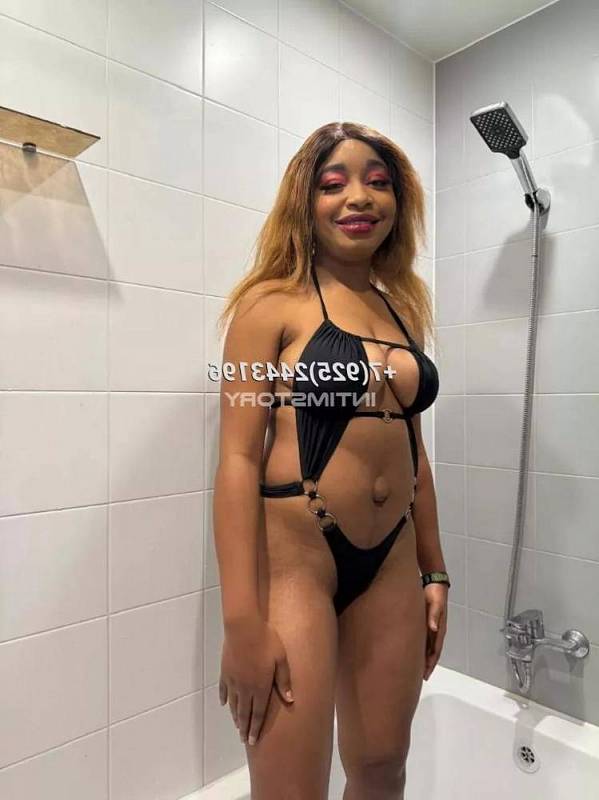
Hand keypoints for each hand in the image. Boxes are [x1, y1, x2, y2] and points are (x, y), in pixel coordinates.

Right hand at [219, 616, 293, 745]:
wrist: (243, 627)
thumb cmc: (266, 641)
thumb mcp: (281, 659)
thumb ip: (284, 680)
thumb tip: (290, 699)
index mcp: (260, 687)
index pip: (258, 713)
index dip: (256, 728)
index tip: (252, 741)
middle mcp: (245, 687)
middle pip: (244, 712)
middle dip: (244, 727)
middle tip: (243, 740)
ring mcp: (233, 679)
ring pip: (233, 703)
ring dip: (235, 715)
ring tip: (236, 725)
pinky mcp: (225, 670)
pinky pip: (223, 688)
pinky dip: (224, 698)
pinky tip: (224, 703)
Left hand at [423, 583, 447, 680]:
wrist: (434, 583)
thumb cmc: (435, 593)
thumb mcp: (435, 603)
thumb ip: (433, 615)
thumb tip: (433, 628)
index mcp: (439, 629)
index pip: (435, 650)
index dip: (430, 663)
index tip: (425, 675)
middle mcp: (436, 630)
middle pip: (431, 652)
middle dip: (426, 665)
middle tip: (419, 677)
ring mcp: (431, 627)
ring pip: (427, 647)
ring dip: (422, 657)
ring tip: (415, 668)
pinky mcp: (425, 622)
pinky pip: (423, 639)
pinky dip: (419, 647)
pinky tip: (411, 651)